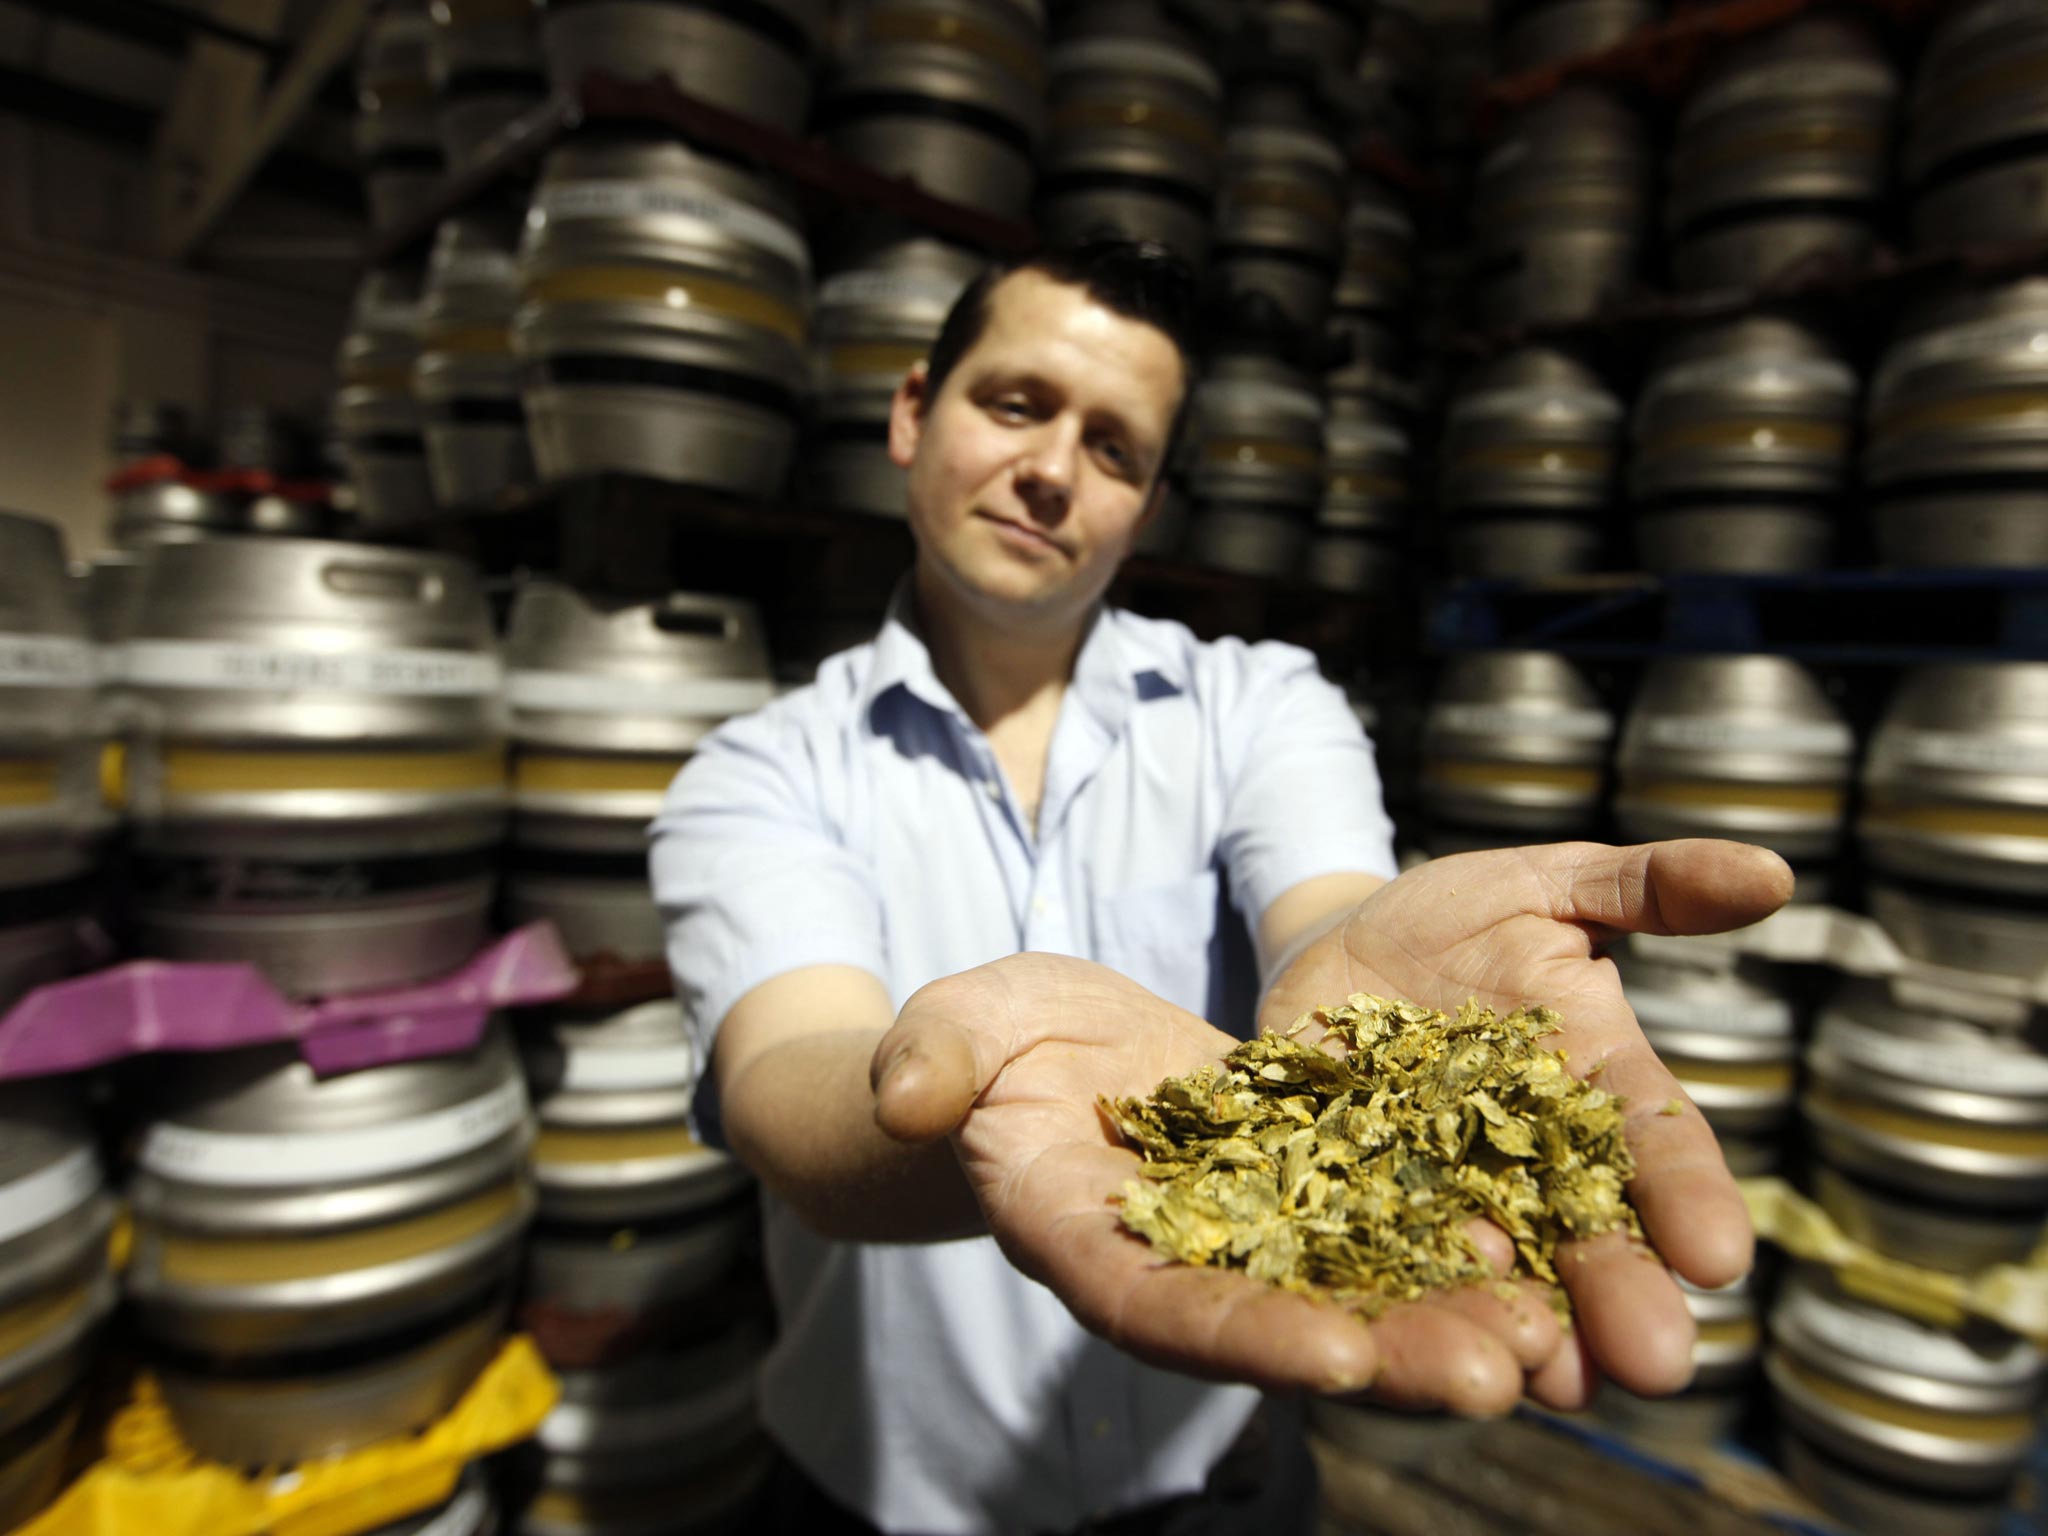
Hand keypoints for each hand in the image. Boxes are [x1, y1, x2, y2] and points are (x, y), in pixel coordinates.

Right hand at [871, 838, 1788, 1414]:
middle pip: (1289, 1324)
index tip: (1336, 1360)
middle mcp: (1188, 1264)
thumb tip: (903, 1093)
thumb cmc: (994, 1041)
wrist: (1063, 1051)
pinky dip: (1464, 1233)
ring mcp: (1260, 1235)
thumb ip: (931, 1056)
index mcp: (1087, 1242)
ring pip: (1362, 1285)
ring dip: (1454, 1311)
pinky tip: (1551, 1241)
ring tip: (1559, 1330)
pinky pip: (1395, 1215)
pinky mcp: (1318, 1188)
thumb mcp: (957, 1026)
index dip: (1243, 1335)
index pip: (1159, 1306)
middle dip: (1389, 1352)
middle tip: (1497, 1372)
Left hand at [1260, 838, 1787, 1412]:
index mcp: (1595, 1084)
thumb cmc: (1457, 917)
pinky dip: (1402, 1299)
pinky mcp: (1361, 1201)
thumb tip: (1771, 873)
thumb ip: (1646, 888)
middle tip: (1657, 1364)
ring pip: (1500, 1272)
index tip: (1721, 1256)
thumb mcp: (1544, 884)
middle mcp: (1534, 1157)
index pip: (1657, 1145)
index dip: (1690, 1199)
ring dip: (1524, 1326)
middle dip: (1622, 1296)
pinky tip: (1415, 1344)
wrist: (1336, 949)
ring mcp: (1452, 1189)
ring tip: (1550, 1378)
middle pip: (1588, 1233)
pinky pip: (1386, 1259)